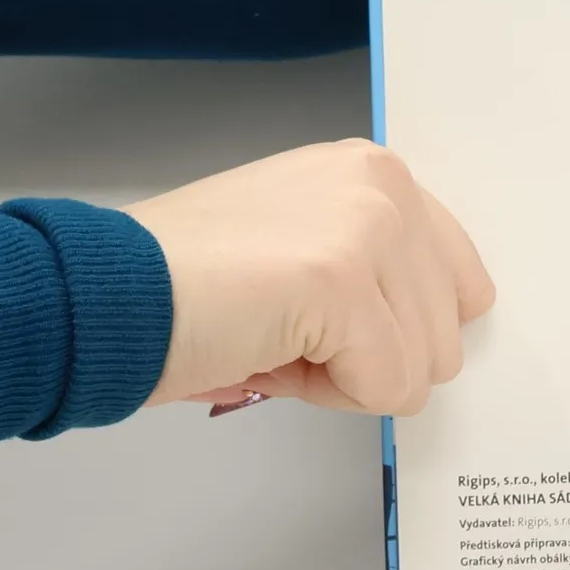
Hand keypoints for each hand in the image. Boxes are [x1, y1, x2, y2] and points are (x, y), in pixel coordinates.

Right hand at [127, 140, 494, 413]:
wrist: (109, 295)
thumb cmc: (192, 284)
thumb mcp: (310, 247)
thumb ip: (381, 269)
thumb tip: (436, 336)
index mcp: (375, 173)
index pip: (461, 279)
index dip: (397, 328)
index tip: (329, 316)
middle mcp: (382, 186)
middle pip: (448, 331)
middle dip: (372, 356)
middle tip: (288, 331)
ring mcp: (367, 228)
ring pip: (425, 365)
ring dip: (349, 377)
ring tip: (276, 337)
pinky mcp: (344, 283)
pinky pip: (389, 388)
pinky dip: (331, 396)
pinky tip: (271, 354)